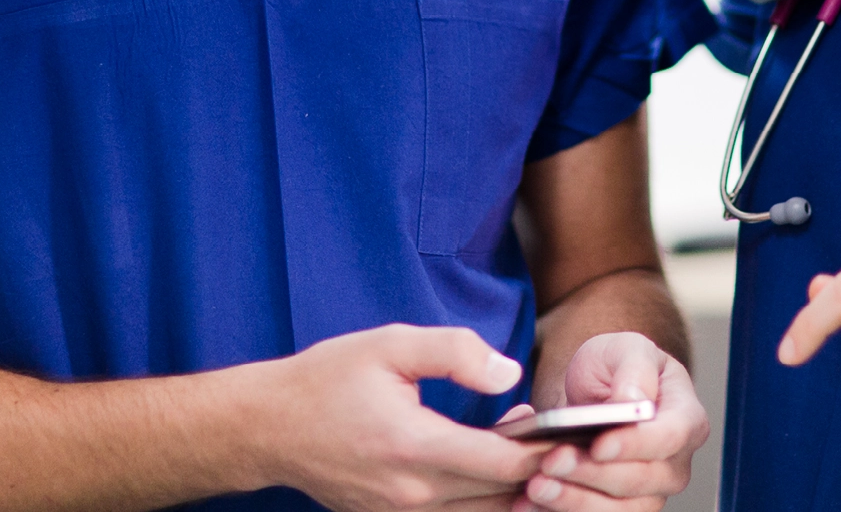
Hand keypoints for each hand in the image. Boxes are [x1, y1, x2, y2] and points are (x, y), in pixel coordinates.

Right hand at [243, 324, 548, 510]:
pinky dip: (479, 496)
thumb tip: (509, 374)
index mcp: (414, 446)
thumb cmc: (328, 378)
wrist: (268, 426)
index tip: (572, 432)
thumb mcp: (391, 344)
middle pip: (500, 494)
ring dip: (510, 487)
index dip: (545, 451)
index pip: (502, 463)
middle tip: (566, 439)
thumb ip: (456, 353)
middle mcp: (411, 493)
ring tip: (531, 450)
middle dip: (538, 470)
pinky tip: (487, 463)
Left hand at [511, 332, 707, 511]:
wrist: (597, 393)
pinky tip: (529, 504)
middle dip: (593, 474)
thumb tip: (633, 402)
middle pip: (641, 481)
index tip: (599, 445)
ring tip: (536, 486)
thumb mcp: (626, 350)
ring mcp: (648, 494)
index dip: (636, 445)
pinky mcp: (619, 509)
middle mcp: (674, 465)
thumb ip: (634, 370)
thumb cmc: (618, 367)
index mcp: (687, 420)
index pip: (669, 438)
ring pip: (619, 511)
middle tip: (552, 461)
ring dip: (575, 502)